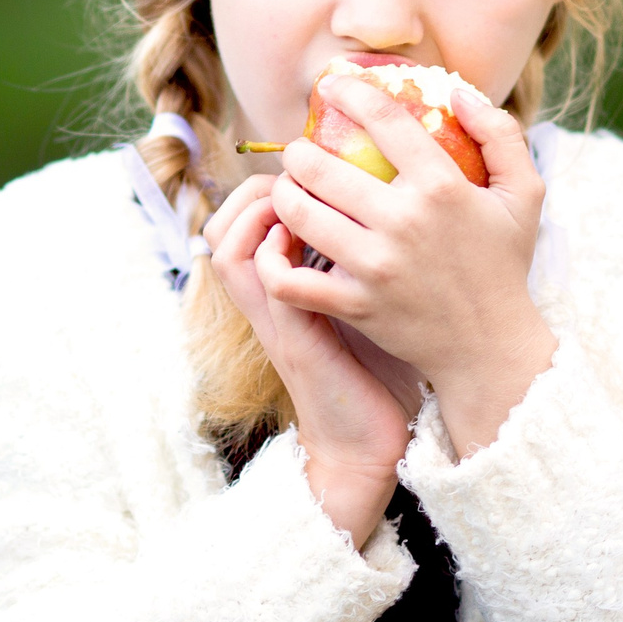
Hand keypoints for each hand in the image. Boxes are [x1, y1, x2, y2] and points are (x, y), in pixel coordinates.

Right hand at [204, 174, 409, 546]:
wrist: (370, 446)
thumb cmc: (377, 376)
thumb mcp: (362, 308)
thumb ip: (362, 264)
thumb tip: (401, 209)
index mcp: (282, 292)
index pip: (242, 226)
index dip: (260, 191)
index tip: (307, 175)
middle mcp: (269, 303)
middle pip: (221, 230)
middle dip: (253, 191)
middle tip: (298, 178)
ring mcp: (278, 320)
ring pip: (230, 251)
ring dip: (258, 215)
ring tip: (297, 201)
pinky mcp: (299, 339)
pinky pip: (270, 282)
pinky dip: (280, 252)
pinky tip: (309, 240)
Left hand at [257, 75, 557, 457]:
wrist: (491, 347)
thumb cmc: (502, 265)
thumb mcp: (525, 194)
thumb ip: (500, 134)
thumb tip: (456, 91)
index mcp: (441, 186)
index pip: (382, 120)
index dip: (348, 92)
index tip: (330, 85)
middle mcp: (403, 221)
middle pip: (321, 166)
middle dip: (298, 151)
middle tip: (298, 152)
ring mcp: (374, 265)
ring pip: (298, 213)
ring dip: (283, 193)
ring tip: (287, 190)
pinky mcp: (354, 304)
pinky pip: (291, 277)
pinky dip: (274, 257)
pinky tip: (280, 243)